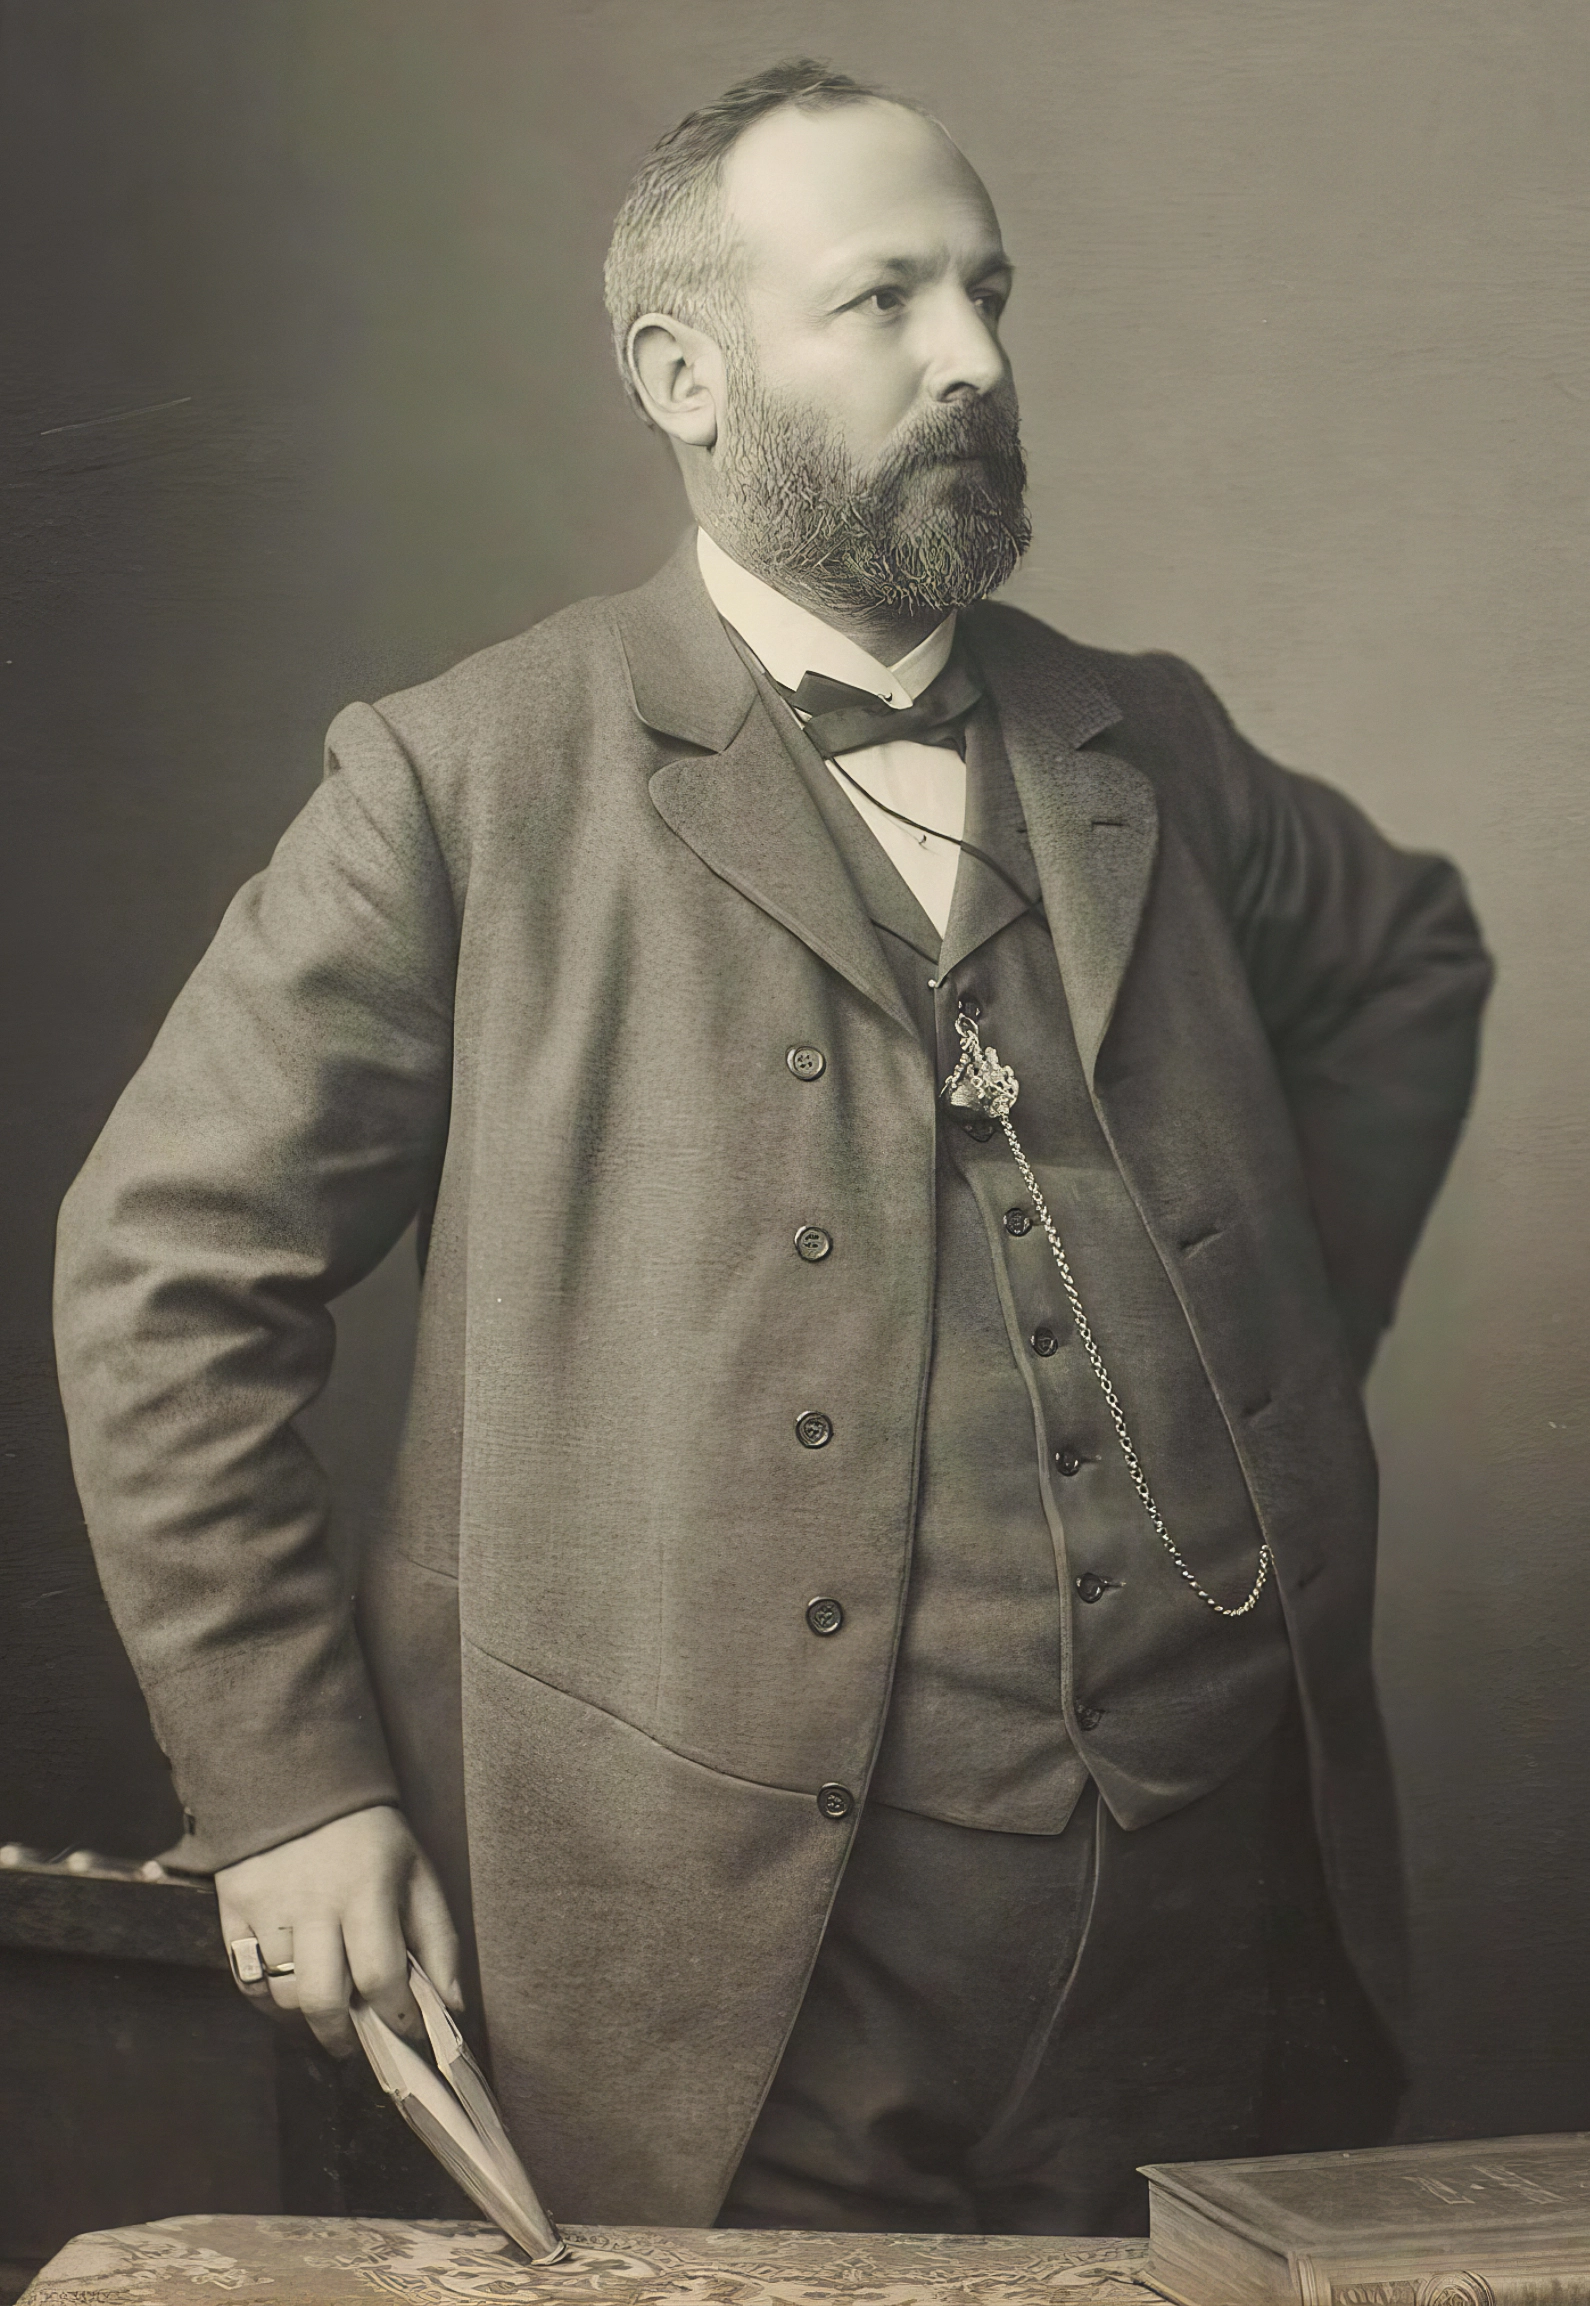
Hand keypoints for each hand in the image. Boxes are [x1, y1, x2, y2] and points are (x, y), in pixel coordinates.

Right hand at [215, 1804, 461, 2057]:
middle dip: (341, 2035)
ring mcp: (268, 1906)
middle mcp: (315, 1901)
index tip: (406, 2028)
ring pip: (281, 1993)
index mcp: (368, 1889)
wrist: (301, 1778)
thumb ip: (439, 1939)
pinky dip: (266, 1996)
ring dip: (305, 2013)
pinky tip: (287, 1987)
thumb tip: (452, 2007)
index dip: (397, 2015)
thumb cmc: (370, 1835)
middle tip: (353, 2041)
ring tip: (323, 2004)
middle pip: (321, 1999)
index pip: (380, 1974)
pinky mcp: (233, 1906)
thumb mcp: (417, 1872)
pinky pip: (245, 1978)